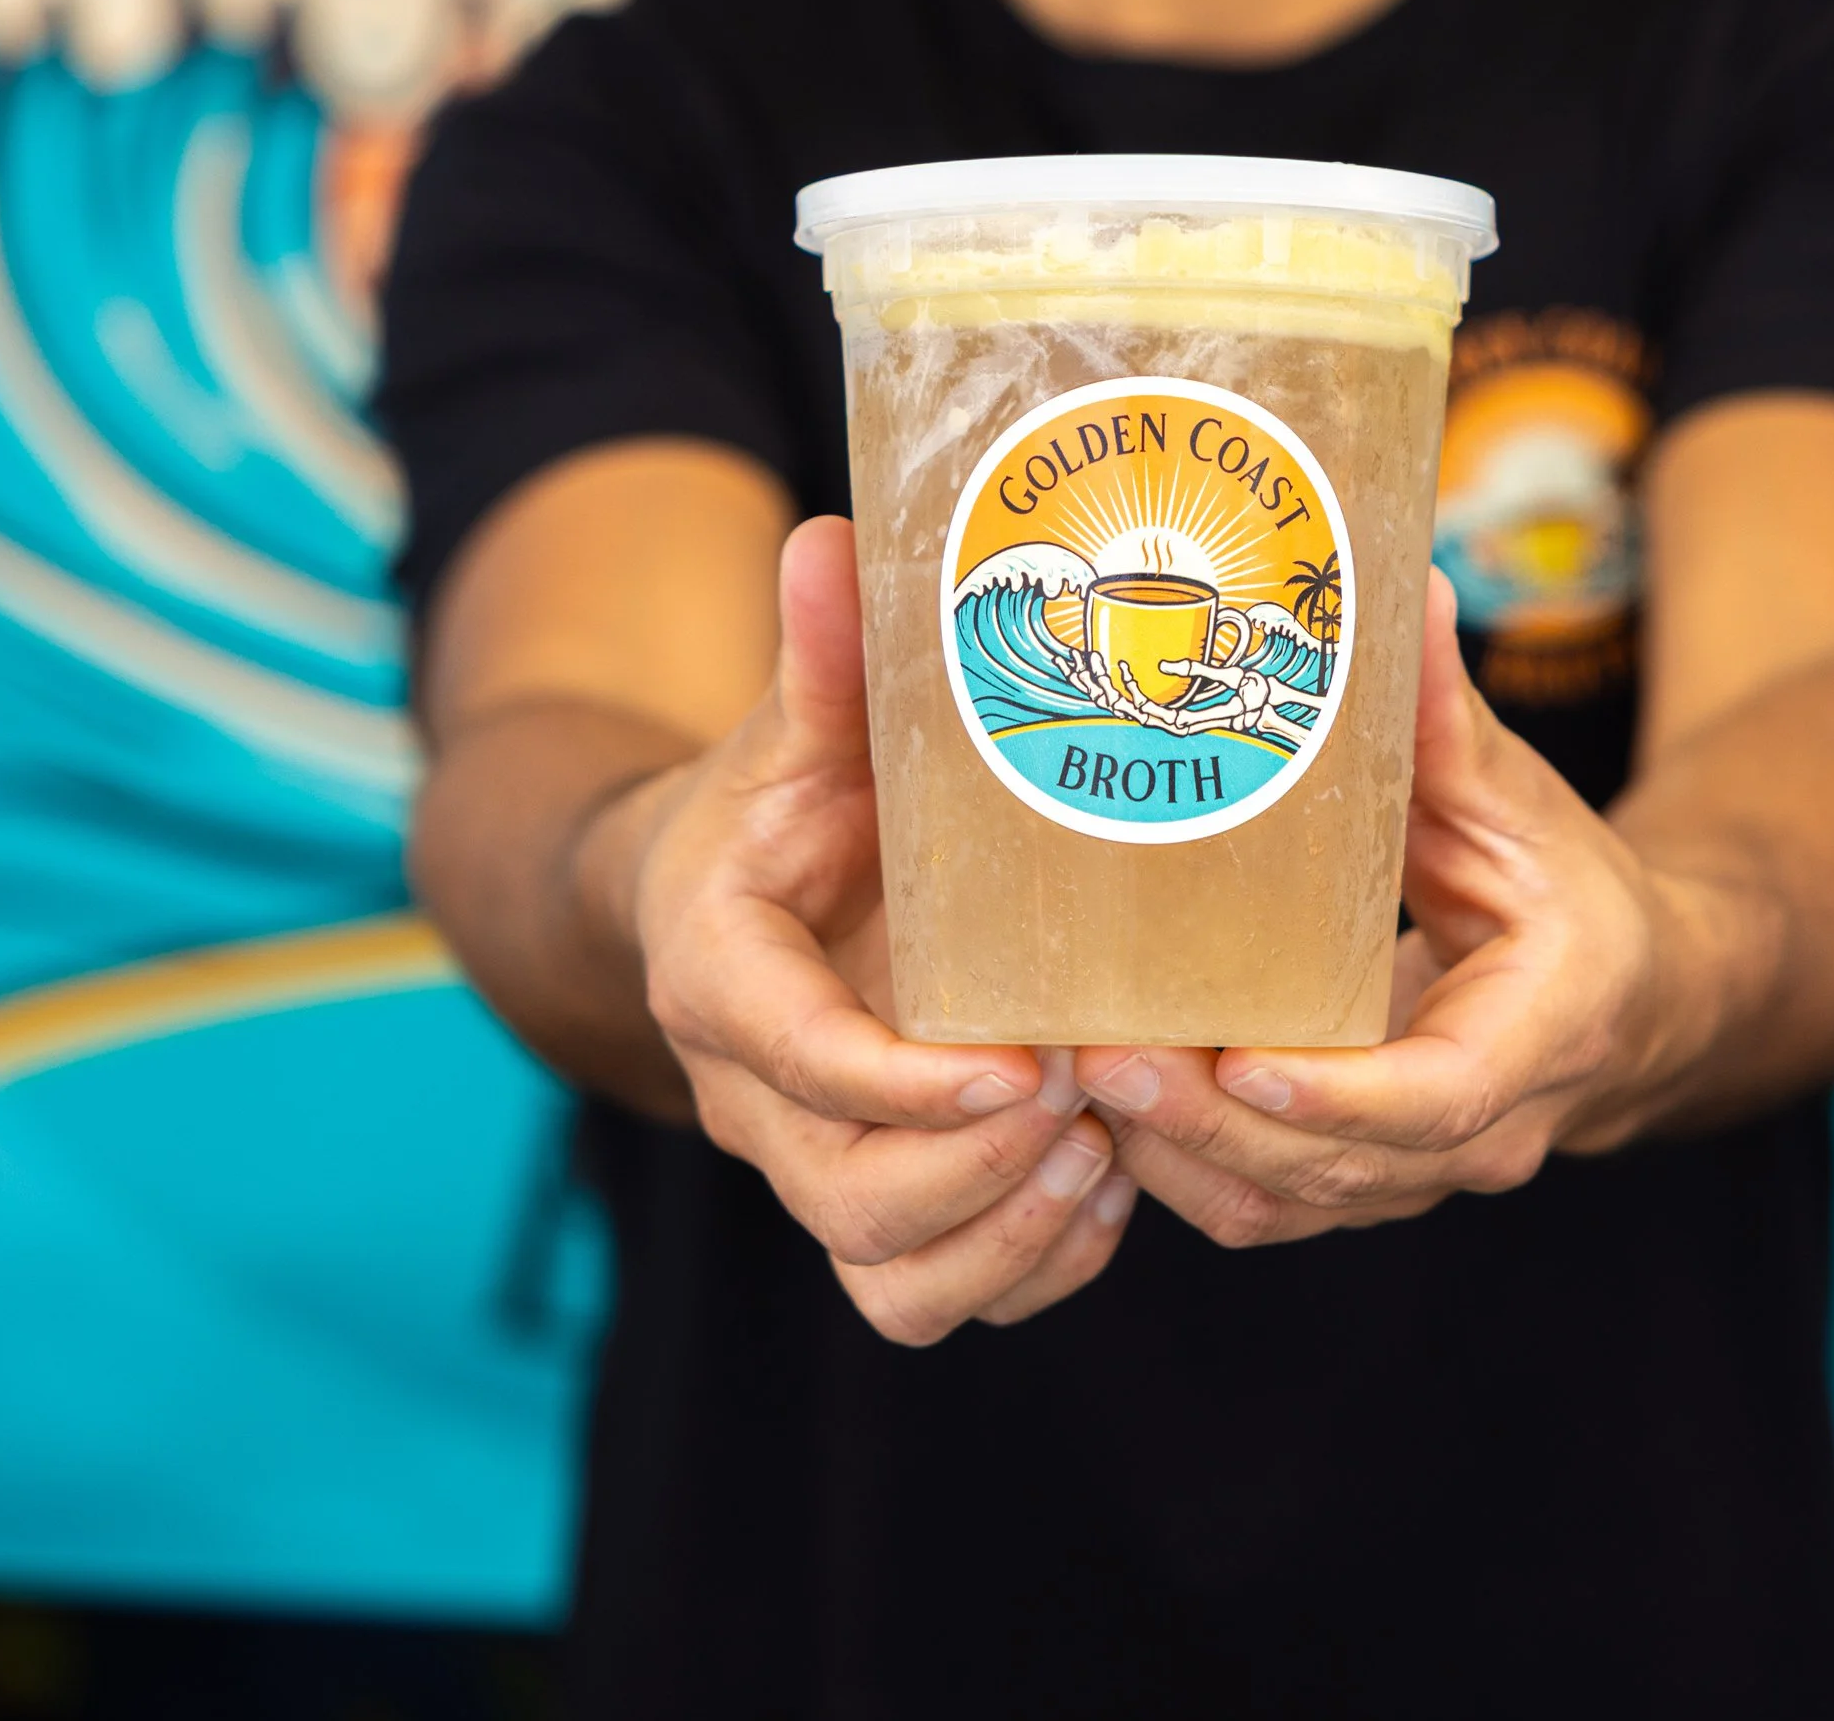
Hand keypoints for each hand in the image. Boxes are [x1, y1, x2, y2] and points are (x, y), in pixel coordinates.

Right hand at [603, 515, 1136, 1342]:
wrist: (732, 892)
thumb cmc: (785, 799)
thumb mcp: (798, 725)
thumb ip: (823, 657)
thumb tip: (835, 538)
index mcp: (722, 971)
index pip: (789, 1058)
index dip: (897, 1083)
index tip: (1020, 1071)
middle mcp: (757, 1095)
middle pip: (847, 1202)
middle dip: (979, 1172)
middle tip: (1093, 1101)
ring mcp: (817, 1164)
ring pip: (895, 1280)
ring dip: (1013, 1236)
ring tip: (1111, 1152)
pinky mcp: (880, 1202)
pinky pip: (941, 1295)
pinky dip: (1031, 1265)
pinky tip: (1110, 1187)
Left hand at [1075, 571, 1763, 1249]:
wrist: (1634, 998)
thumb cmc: (1571, 889)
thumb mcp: (1521, 797)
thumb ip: (1451, 716)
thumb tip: (1404, 585)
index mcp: (1539, 1035)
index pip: (1436, 1101)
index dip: (1335, 1096)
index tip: (1238, 1064)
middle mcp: (1483, 1135)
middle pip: (1336, 1167)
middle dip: (1206, 1124)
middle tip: (1096, 1056)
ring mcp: (1419, 1176)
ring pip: (1285, 1204)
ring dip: (1175, 1157)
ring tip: (1073, 1077)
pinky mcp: (1363, 1184)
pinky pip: (1264, 1207)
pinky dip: (1180, 1172)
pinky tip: (1102, 1108)